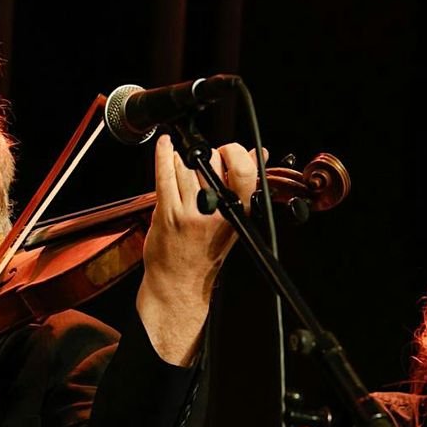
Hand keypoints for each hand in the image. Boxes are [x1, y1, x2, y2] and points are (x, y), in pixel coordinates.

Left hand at [135, 135, 258, 364]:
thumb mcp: (233, 220)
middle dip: (205, 156)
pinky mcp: (168, 213)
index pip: (243, 168)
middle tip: (199, 166)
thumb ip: (244, 185)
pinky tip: (164, 145)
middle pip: (211, 160)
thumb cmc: (206, 251)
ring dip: (182, 161)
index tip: (226, 152)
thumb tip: (262, 156)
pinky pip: (165, 174)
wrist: (180, 282)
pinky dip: (163, 154)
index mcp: (238, 212)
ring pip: (186, 165)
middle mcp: (217, 211)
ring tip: (181, 170)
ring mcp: (191, 213)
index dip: (233, 152)